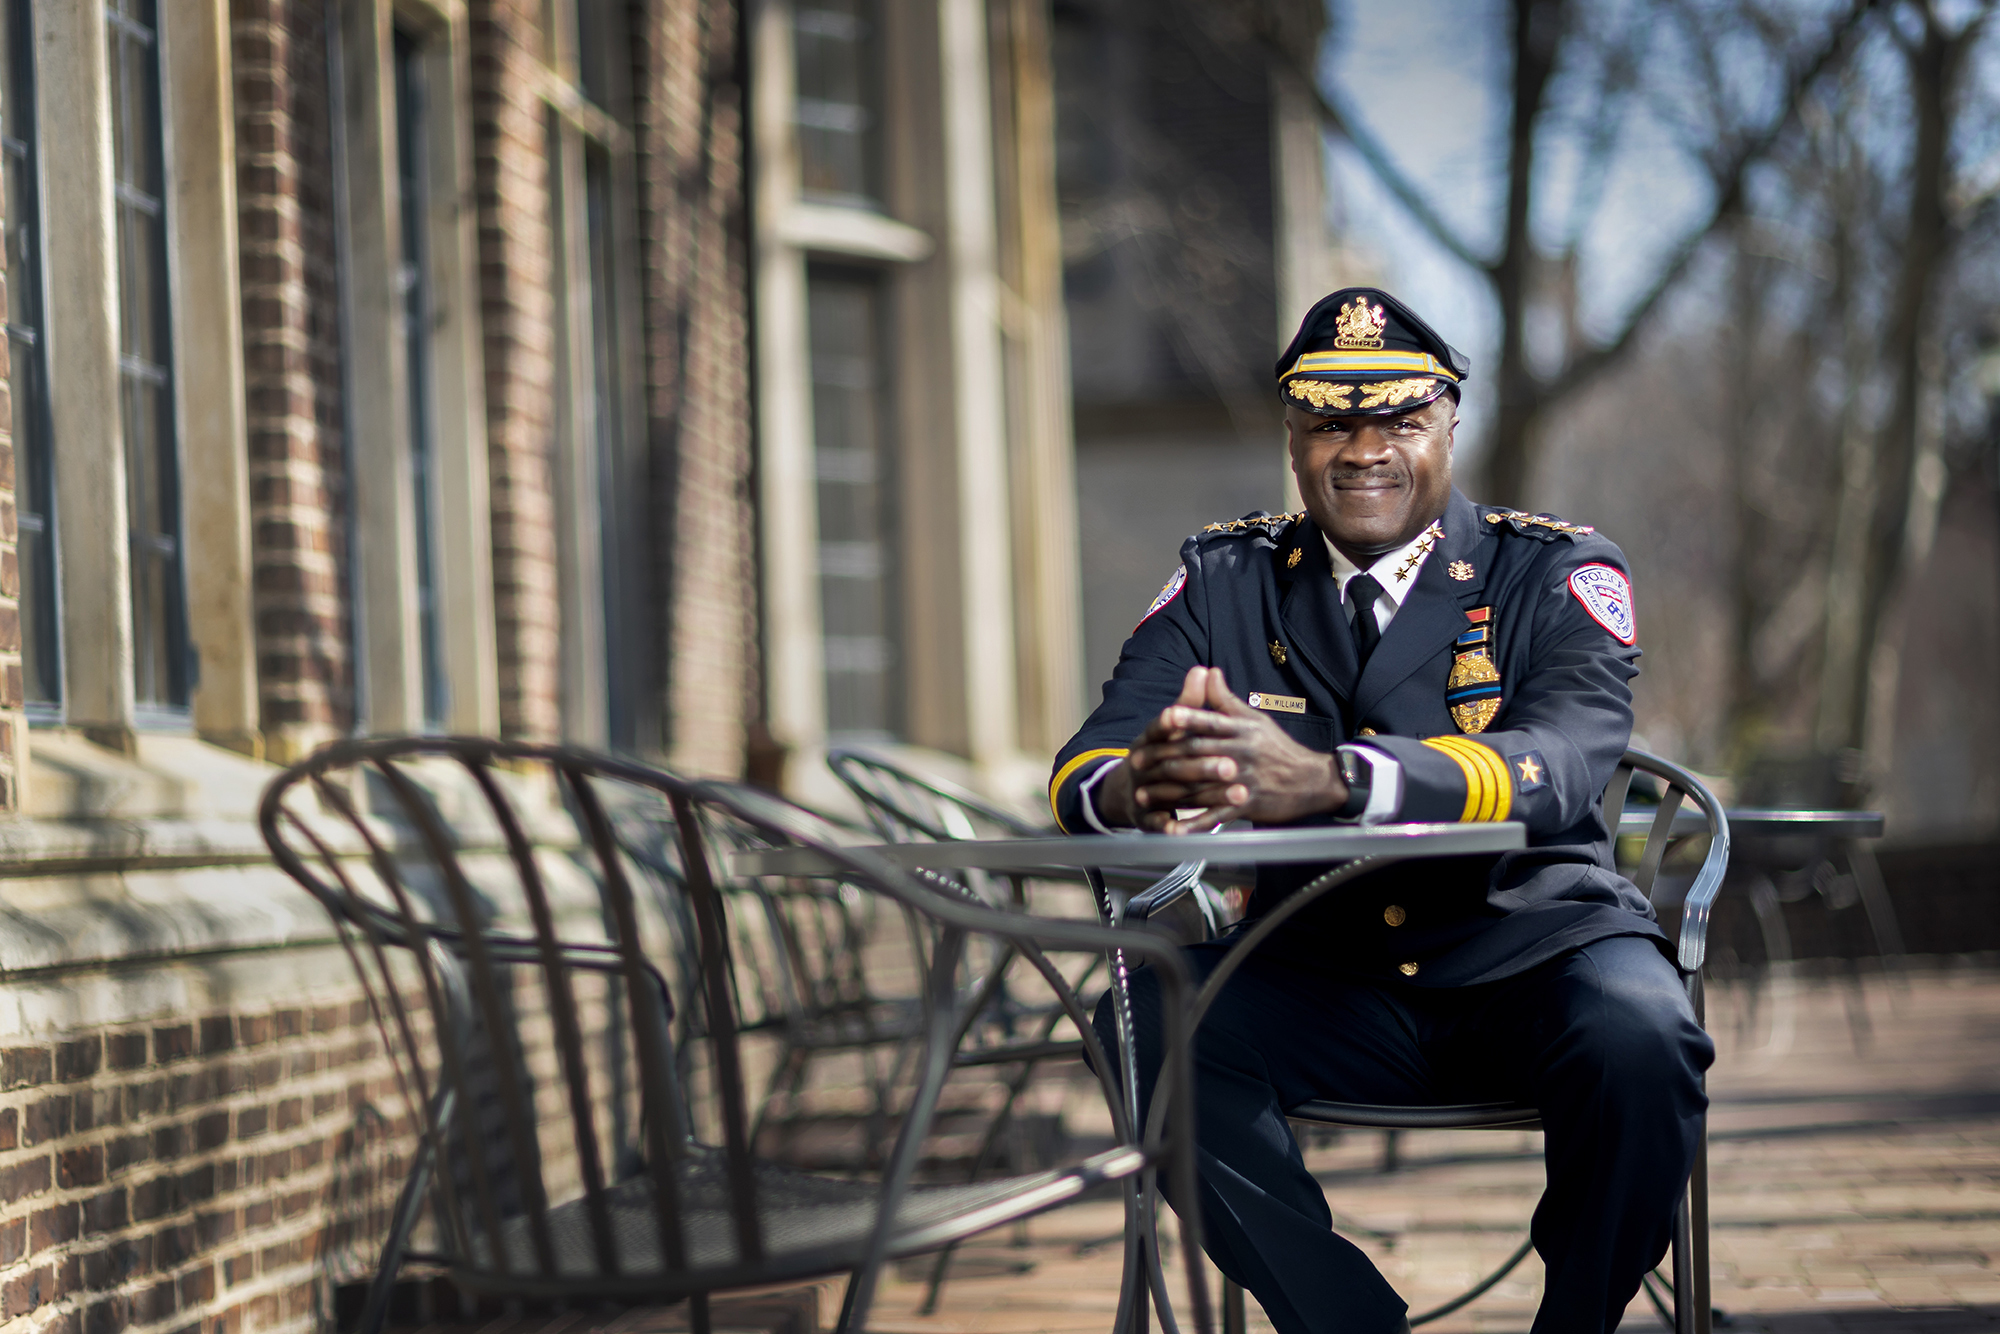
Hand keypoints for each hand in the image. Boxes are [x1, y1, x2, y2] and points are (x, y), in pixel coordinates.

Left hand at [1095, 667, 1347, 833]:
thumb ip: (1225, 700)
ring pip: (1200, 785)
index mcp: (1241, 730)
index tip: (1162, 719)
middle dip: (1164, 757)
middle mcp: (1241, 753)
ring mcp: (1243, 781)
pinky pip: (1216, 816)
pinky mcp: (1246, 805)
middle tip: (1137, 762)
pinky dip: (1193, 824)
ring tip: (1143, 795)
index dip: (1185, 719)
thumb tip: (1208, 671)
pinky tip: (1173, 829)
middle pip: (1197, 753)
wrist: (1312, 781)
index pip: (1209, 722)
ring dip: (1169, 792)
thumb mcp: (1254, 720)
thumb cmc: (1278, 749)